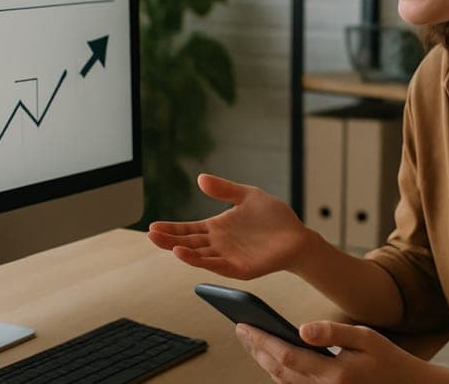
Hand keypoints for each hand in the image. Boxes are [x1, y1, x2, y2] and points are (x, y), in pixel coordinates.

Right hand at [146, 173, 313, 278]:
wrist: (298, 236)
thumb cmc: (274, 217)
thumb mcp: (247, 195)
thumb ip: (224, 189)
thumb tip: (200, 178)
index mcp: (217, 228)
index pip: (188, 229)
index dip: (170, 228)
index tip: (153, 226)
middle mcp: (218, 244)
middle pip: (187, 243)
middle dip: (168, 239)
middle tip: (151, 235)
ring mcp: (228, 257)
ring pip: (199, 256)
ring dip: (182, 251)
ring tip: (166, 244)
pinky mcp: (239, 269)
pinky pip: (217, 266)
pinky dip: (200, 261)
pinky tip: (186, 254)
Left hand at [236, 320, 436, 383]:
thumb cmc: (388, 359)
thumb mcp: (366, 337)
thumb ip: (333, 331)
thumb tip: (301, 328)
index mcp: (335, 374)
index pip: (286, 356)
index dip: (261, 340)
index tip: (243, 325)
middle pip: (278, 371)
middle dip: (256, 349)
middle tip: (240, 329)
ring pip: (283, 383)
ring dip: (263, 362)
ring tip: (251, 340)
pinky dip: (278, 373)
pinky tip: (271, 358)